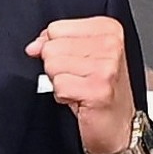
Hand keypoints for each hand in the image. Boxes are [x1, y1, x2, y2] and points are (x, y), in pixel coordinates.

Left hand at [25, 17, 134, 153]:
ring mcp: (107, 67)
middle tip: (78, 78)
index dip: (56, 48)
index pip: (55, 28)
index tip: (75, 61)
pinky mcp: (98, 89)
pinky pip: (59, 85)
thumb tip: (33, 47)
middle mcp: (111, 45)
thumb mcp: (80, 54)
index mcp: (107, 29)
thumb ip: (55, 41)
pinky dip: (63, 96)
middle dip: (57, 66)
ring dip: (60, 82)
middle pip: (51, 47)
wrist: (118, 125)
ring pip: (52, 65)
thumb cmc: (100, 88)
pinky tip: (80, 99)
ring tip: (79, 87)